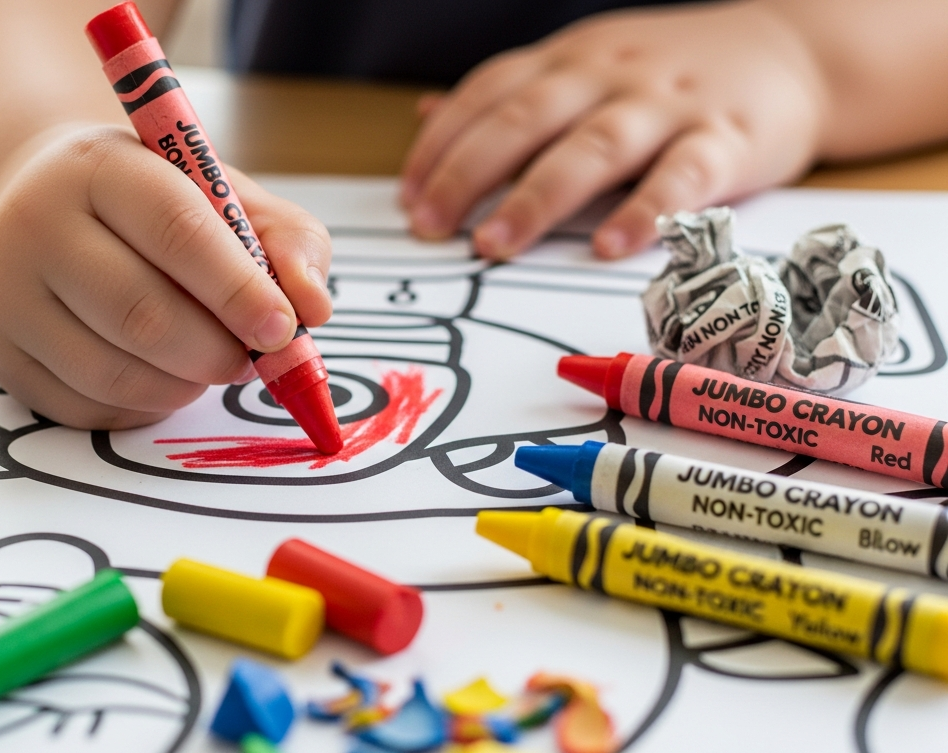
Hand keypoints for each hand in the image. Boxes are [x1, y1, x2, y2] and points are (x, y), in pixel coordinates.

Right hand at [0, 125, 332, 429]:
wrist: (37, 206)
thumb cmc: (150, 205)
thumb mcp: (219, 194)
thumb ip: (285, 239)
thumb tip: (313, 307)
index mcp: (100, 168)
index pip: (177, 231)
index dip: (239, 289)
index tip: (284, 328)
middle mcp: (37, 225)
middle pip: (141, 315)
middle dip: (216, 352)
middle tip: (251, 359)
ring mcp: (7, 295)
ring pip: (114, 373)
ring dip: (184, 386)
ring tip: (209, 364)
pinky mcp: (2, 355)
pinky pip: (89, 408)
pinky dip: (144, 407)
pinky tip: (159, 376)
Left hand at [400, 2, 826, 258]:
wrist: (798, 51)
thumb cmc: (671, 71)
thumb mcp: (585, 65)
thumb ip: (511, 96)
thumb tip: (426, 116)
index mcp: (570, 60)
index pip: (490, 94)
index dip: (443, 144)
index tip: (407, 198)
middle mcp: (611, 76)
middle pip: (527, 118)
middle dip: (470, 173)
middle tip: (431, 227)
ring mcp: (669, 106)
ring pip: (594, 146)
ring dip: (538, 197)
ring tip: (494, 246)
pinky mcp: (728, 140)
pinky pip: (683, 175)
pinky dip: (645, 210)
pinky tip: (609, 248)